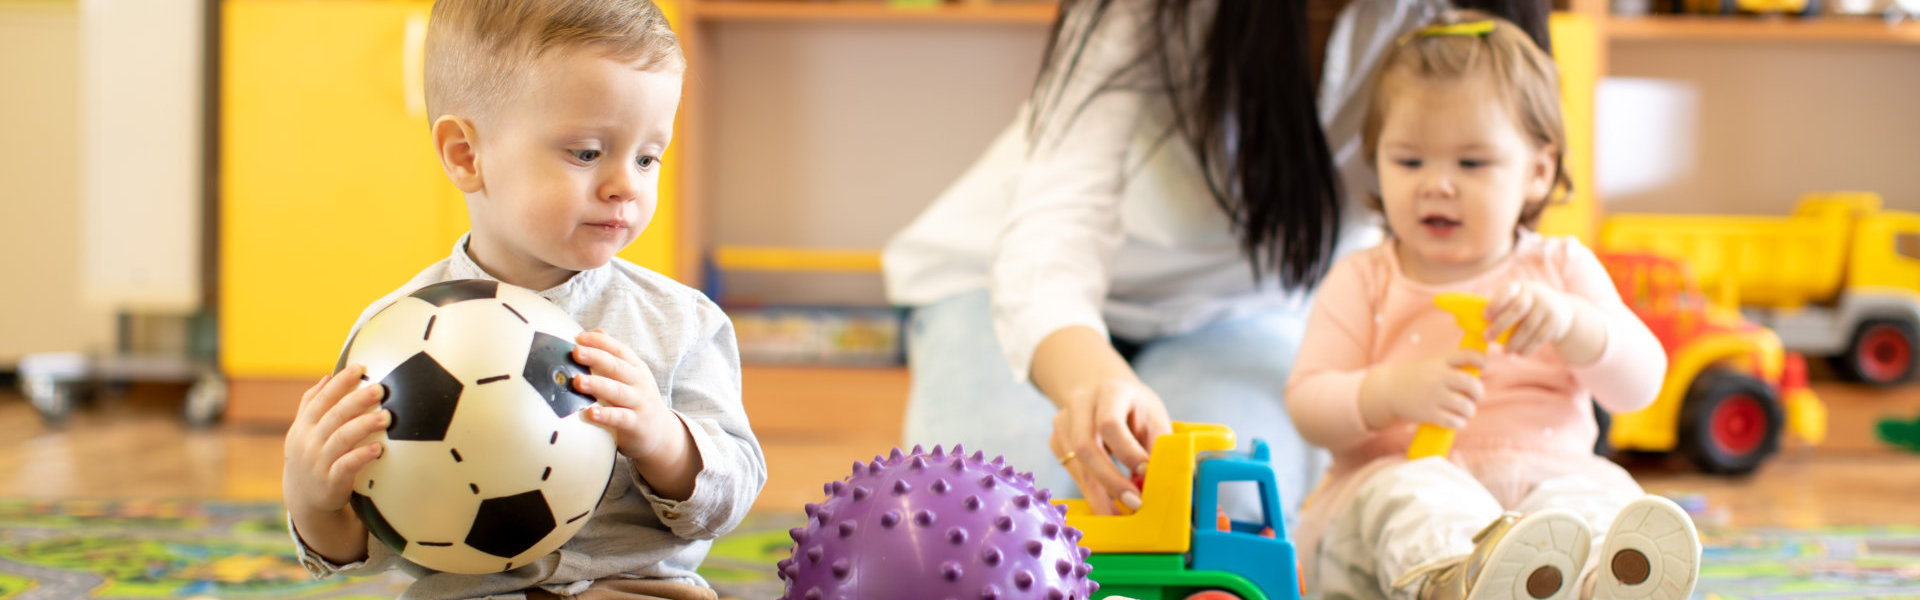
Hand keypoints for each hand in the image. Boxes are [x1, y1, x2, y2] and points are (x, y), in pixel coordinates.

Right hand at [283, 364, 388, 521]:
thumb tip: (326, 377)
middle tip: (379, 389)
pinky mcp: (331, 482)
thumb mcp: (303, 432)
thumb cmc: (310, 457)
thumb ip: (312, 405)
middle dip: (357, 400)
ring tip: (386, 417)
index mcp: (304, 426)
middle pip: (334, 416)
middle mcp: (309, 442)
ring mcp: (319, 462)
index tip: (359, 368)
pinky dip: (362, 456)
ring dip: (364, 425)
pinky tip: (378, 449)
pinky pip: (347, 466)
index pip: (322, 399)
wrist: (303, 499)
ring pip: (342, 439)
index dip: (340, 383)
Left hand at [570, 330, 677, 460]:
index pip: (619, 350)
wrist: (661, 432)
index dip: (600, 342)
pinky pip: (620, 418)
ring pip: (617, 391)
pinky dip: (606, 415)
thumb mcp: (631, 375)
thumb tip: (595, 332)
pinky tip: (590, 413)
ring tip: (578, 381)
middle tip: (576, 352)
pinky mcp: (636, 424)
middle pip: (617, 367)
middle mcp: (639, 383)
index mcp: (636, 368)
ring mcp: (639, 403)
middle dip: (596, 357)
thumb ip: (614, 356)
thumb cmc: (638, 400)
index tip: (580, 337)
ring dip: (597, 385)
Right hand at [1049, 378, 1170, 515]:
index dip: (1127, 452)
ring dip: (1096, 493)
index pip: (1110, 424)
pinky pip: (1071, 470)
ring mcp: (1063, 422)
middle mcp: (1080, 403)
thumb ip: (1156, 445)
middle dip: (1110, 480)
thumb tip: (1156, 482)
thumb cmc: (1134, 407)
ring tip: (1116, 515)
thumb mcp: (1153, 416)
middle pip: (1085, 446)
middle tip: (1133, 504)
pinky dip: (1088, 490)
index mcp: (1110, 392)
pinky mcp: (1056, 440)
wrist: (1103, 390)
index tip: (1145, 475)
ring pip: (1074, 463)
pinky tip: (1105, 504)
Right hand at [1359, 350, 1485, 430]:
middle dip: (1478, 392)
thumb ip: (1451, 367)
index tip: (1482, 367)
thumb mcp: (1431, 364)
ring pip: (1465, 406)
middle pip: (1471, 384)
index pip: (1468, 355)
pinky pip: (1454, 421)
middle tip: (1475, 396)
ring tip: (1466, 411)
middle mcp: (1438, 377)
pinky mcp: (1429, 413)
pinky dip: (1460, 423)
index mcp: (1440, 361)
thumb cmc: (1414, 377)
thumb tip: (1477, 376)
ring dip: (1470, 410)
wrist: (1386, 389)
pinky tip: (1459, 421)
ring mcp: (1434, 396)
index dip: (1481, 361)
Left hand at [1485, 282, 1576, 355]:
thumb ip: (1501, 308)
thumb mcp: (1517, 300)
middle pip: (1516, 309)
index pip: (1507, 291)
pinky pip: (1539, 338)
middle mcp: (1535, 295)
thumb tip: (1472, 323)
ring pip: (1527, 327)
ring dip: (1514, 342)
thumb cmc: (1527, 308)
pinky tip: (1518, 353)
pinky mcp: (1555, 323)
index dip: (1495, 303)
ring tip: (1504, 352)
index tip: (1484, 316)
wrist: (1562, 311)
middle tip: (1487, 338)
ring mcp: (1547, 308)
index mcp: (1520, 288)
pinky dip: (1527, 348)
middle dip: (1500, 325)